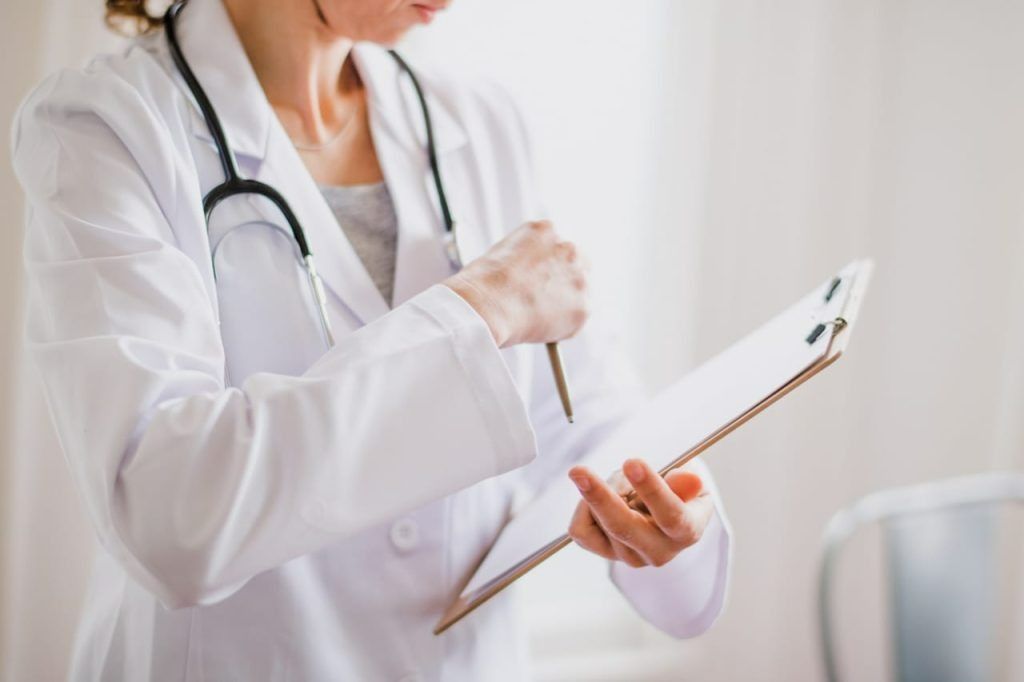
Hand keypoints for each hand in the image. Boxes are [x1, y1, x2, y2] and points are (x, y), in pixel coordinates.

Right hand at [444, 220, 588, 347]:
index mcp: (546, 230)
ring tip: (533, 316)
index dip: (547, 266)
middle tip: (546, 300)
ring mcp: (579, 277)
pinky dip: (561, 327)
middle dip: (565, 280)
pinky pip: (575, 319)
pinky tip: (537, 327)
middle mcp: (568, 248)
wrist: (485, 307)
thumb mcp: (502, 255)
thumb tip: (532, 280)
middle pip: (579, 263)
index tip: (539, 280)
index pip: (557, 246)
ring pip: (579, 293)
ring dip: (563, 304)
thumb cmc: (482, 285)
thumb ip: (527, 260)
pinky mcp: (583, 306)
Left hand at [567, 459, 713, 567]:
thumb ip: (685, 481)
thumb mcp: (689, 479)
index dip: (651, 489)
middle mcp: (660, 551)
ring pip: (600, 523)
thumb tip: (690, 480)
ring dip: (600, 491)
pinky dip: (583, 509)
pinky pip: (581, 532)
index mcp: (687, 531)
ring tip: (618, 478)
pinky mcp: (607, 553)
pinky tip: (596, 497)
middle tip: (578, 471)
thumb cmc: (679, 487)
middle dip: (600, 497)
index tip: (632, 462)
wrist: (667, 508)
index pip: (670, 515)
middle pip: (624, 527)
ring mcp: (632, 556)